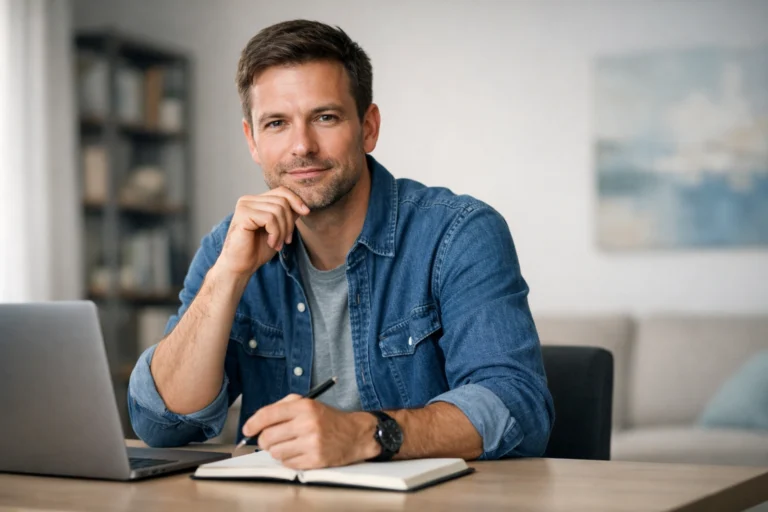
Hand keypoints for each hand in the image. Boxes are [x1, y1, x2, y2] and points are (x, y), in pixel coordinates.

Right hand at [217, 187, 309, 276]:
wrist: (241, 266)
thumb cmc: (257, 250)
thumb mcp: (278, 230)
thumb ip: (287, 216)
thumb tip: (303, 206)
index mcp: (256, 201)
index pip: (281, 191)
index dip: (296, 200)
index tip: (306, 212)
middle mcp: (248, 200)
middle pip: (282, 201)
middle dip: (289, 223)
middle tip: (286, 240)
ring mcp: (244, 206)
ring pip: (278, 210)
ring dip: (282, 231)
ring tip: (277, 244)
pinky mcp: (243, 215)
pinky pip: (269, 218)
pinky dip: (275, 233)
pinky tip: (270, 242)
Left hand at [242, 394, 379, 469]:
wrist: (354, 434)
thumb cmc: (328, 419)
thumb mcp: (308, 403)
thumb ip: (283, 407)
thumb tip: (258, 421)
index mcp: (304, 407)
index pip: (268, 415)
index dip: (253, 423)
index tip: (247, 429)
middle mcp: (307, 424)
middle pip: (268, 437)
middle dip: (264, 440)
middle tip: (271, 439)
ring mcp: (312, 443)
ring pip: (275, 452)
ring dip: (277, 450)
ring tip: (289, 444)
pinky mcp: (315, 460)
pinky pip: (287, 464)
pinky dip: (288, 460)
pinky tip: (299, 452)